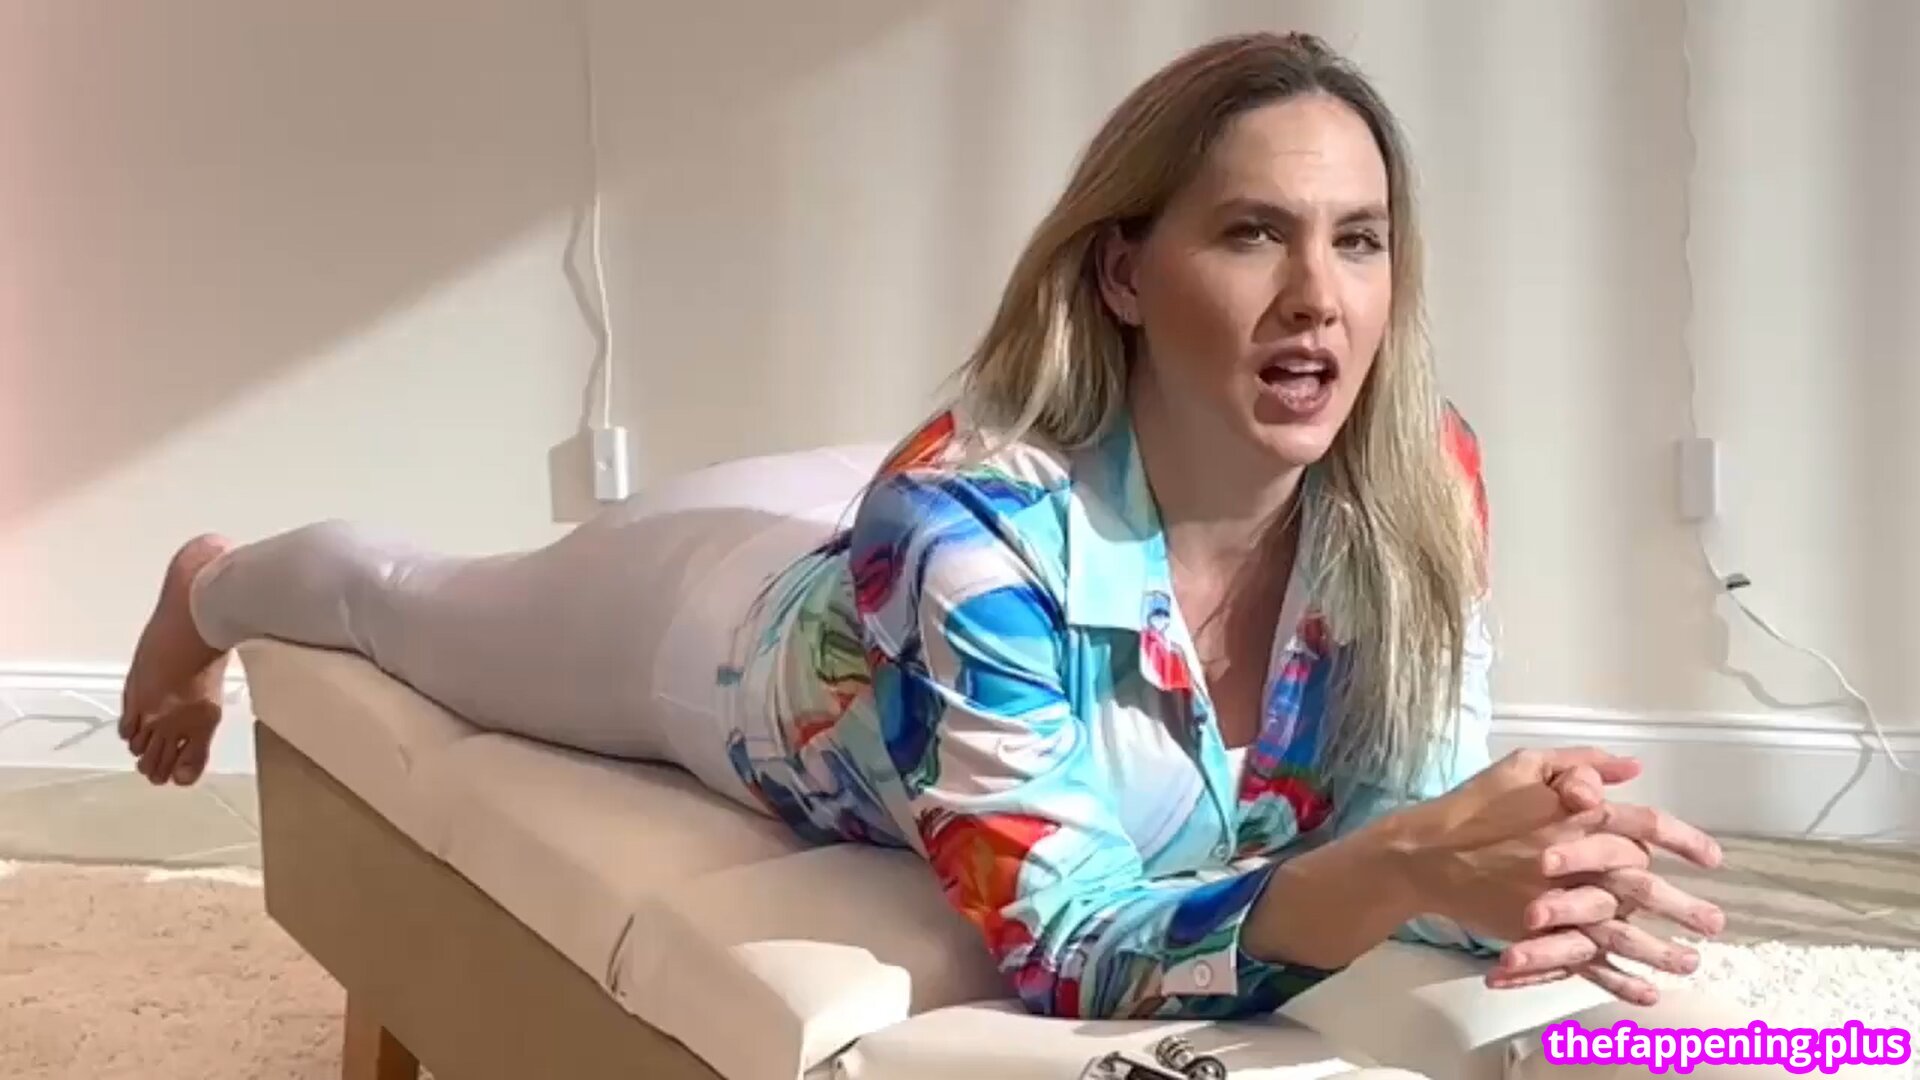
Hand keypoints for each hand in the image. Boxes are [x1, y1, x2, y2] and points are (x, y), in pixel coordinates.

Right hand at [1381, 747, 1722, 999]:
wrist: (1426, 854)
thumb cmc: (1474, 806)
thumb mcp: (1525, 765)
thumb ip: (1580, 765)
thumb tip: (1630, 768)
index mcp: (1576, 817)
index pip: (1645, 826)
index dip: (1683, 840)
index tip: (1712, 858)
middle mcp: (1574, 861)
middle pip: (1643, 886)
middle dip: (1683, 906)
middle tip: (1715, 923)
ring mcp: (1556, 901)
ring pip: (1621, 931)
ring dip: (1661, 949)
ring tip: (1692, 962)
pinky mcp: (1537, 931)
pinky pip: (1585, 960)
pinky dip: (1616, 979)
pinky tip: (1646, 992)